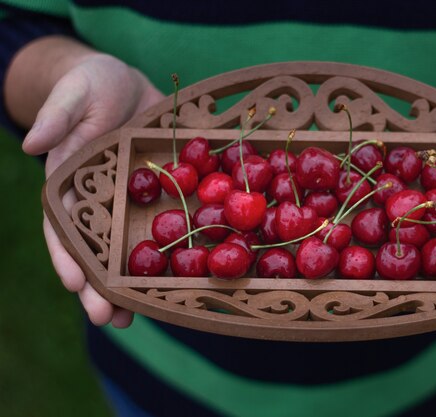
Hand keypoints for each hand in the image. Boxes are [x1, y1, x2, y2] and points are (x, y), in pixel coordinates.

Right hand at [22, 53, 163, 327]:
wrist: (128, 84)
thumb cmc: (92, 85)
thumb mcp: (75, 92)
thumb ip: (58, 116)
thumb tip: (32, 142)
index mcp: (71, 184)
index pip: (63, 225)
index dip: (66, 255)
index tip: (74, 283)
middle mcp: (98, 203)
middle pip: (95, 251)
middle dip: (99, 287)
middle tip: (109, 320)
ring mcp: (129, 206)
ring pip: (127, 251)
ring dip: (130, 286)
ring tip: (134, 318)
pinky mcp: (160, 199)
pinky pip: (164, 230)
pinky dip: (168, 256)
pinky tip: (174, 282)